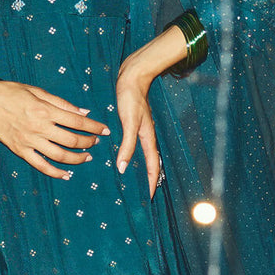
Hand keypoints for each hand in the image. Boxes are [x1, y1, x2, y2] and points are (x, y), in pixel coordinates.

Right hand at [0, 80, 108, 180]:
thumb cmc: (11, 92)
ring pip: (59, 155)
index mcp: (45, 110)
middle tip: (95, 142)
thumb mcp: (37, 91)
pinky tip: (66, 174)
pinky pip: (41, 165)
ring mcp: (29, 141)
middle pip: (72, 140)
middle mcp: (39, 127)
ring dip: (77, 158)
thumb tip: (84, 112)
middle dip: (88, 142)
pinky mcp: (21, 151)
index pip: (77, 121)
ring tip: (86, 157)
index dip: (94, 127)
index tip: (105, 130)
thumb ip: (61, 103)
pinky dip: (55, 172)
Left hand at [115, 59, 161, 198]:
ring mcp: (142, 130)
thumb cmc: (131, 98)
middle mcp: (147, 136)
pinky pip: (138, 146)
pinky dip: (136, 156)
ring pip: (146, 155)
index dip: (152, 182)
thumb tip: (122, 167)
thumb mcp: (129, 122)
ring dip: (145, 168)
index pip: (153, 166)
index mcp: (147, 138)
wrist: (133, 77)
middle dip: (151, 179)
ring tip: (140, 181)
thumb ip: (127, 145)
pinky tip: (128, 156)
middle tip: (147, 194)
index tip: (150, 197)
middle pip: (152, 162)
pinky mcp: (135, 124)